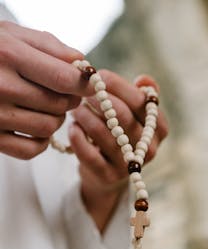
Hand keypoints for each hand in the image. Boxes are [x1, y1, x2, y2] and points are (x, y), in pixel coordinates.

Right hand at [0, 21, 93, 158]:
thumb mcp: (11, 35)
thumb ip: (49, 45)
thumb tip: (82, 64)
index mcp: (9, 56)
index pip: (64, 79)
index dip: (86, 84)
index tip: (93, 84)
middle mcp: (1, 87)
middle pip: (59, 105)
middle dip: (70, 99)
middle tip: (65, 92)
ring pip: (49, 128)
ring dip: (56, 119)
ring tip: (47, 107)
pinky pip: (32, 150)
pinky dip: (42, 142)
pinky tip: (36, 127)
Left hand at [69, 70, 167, 231]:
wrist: (108, 174)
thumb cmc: (120, 135)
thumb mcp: (135, 116)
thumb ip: (140, 94)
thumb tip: (143, 80)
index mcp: (160, 128)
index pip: (141, 100)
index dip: (117, 84)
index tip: (98, 74)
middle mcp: (148, 148)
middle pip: (121, 114)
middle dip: (97, 97)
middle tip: (82, 90)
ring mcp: (128, 164)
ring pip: (101, 131)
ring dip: (83, 114)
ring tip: (75, 108)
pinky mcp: (107, 176)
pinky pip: (87, 152)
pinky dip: (76, 135)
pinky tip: (73, 127)